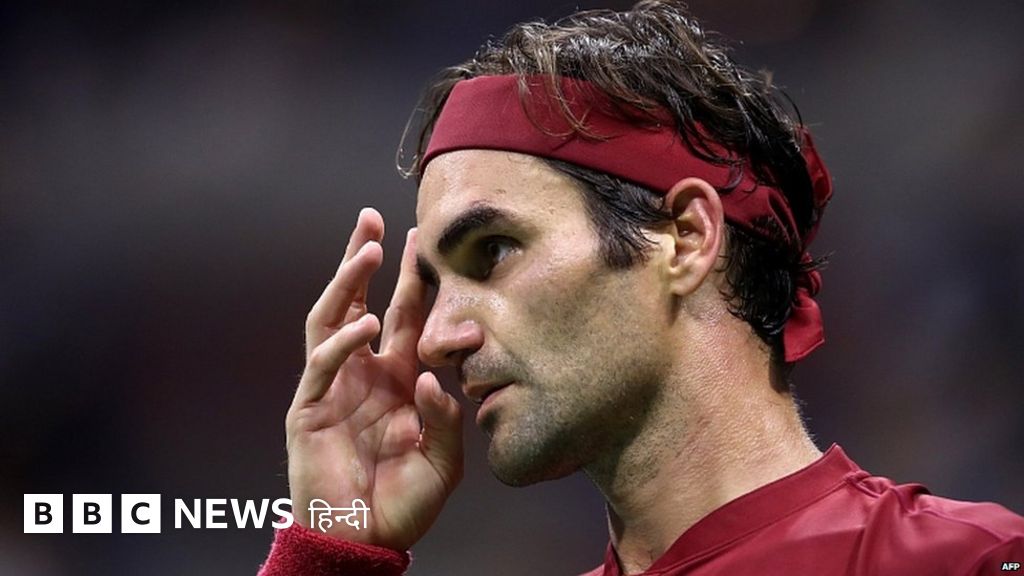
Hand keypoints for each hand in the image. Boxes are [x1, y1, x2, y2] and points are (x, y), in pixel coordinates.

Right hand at [285, 208, 462, 550]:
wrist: (364, 542)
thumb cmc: (404, 503)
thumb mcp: (443, 462)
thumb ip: (446, 422)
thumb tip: (431, 378)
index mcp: (396, 380)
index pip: (403, 318)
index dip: (411, 280)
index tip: (422, 242)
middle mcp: (363, 375)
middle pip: (361, 304)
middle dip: (366, 261)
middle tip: (374, 218)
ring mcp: (332, 389)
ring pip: (333, 321)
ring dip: (347, 284)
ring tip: (366, 248)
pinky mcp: (308, 410)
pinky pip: (322, 367)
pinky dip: (342, 343)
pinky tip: (364, 324)